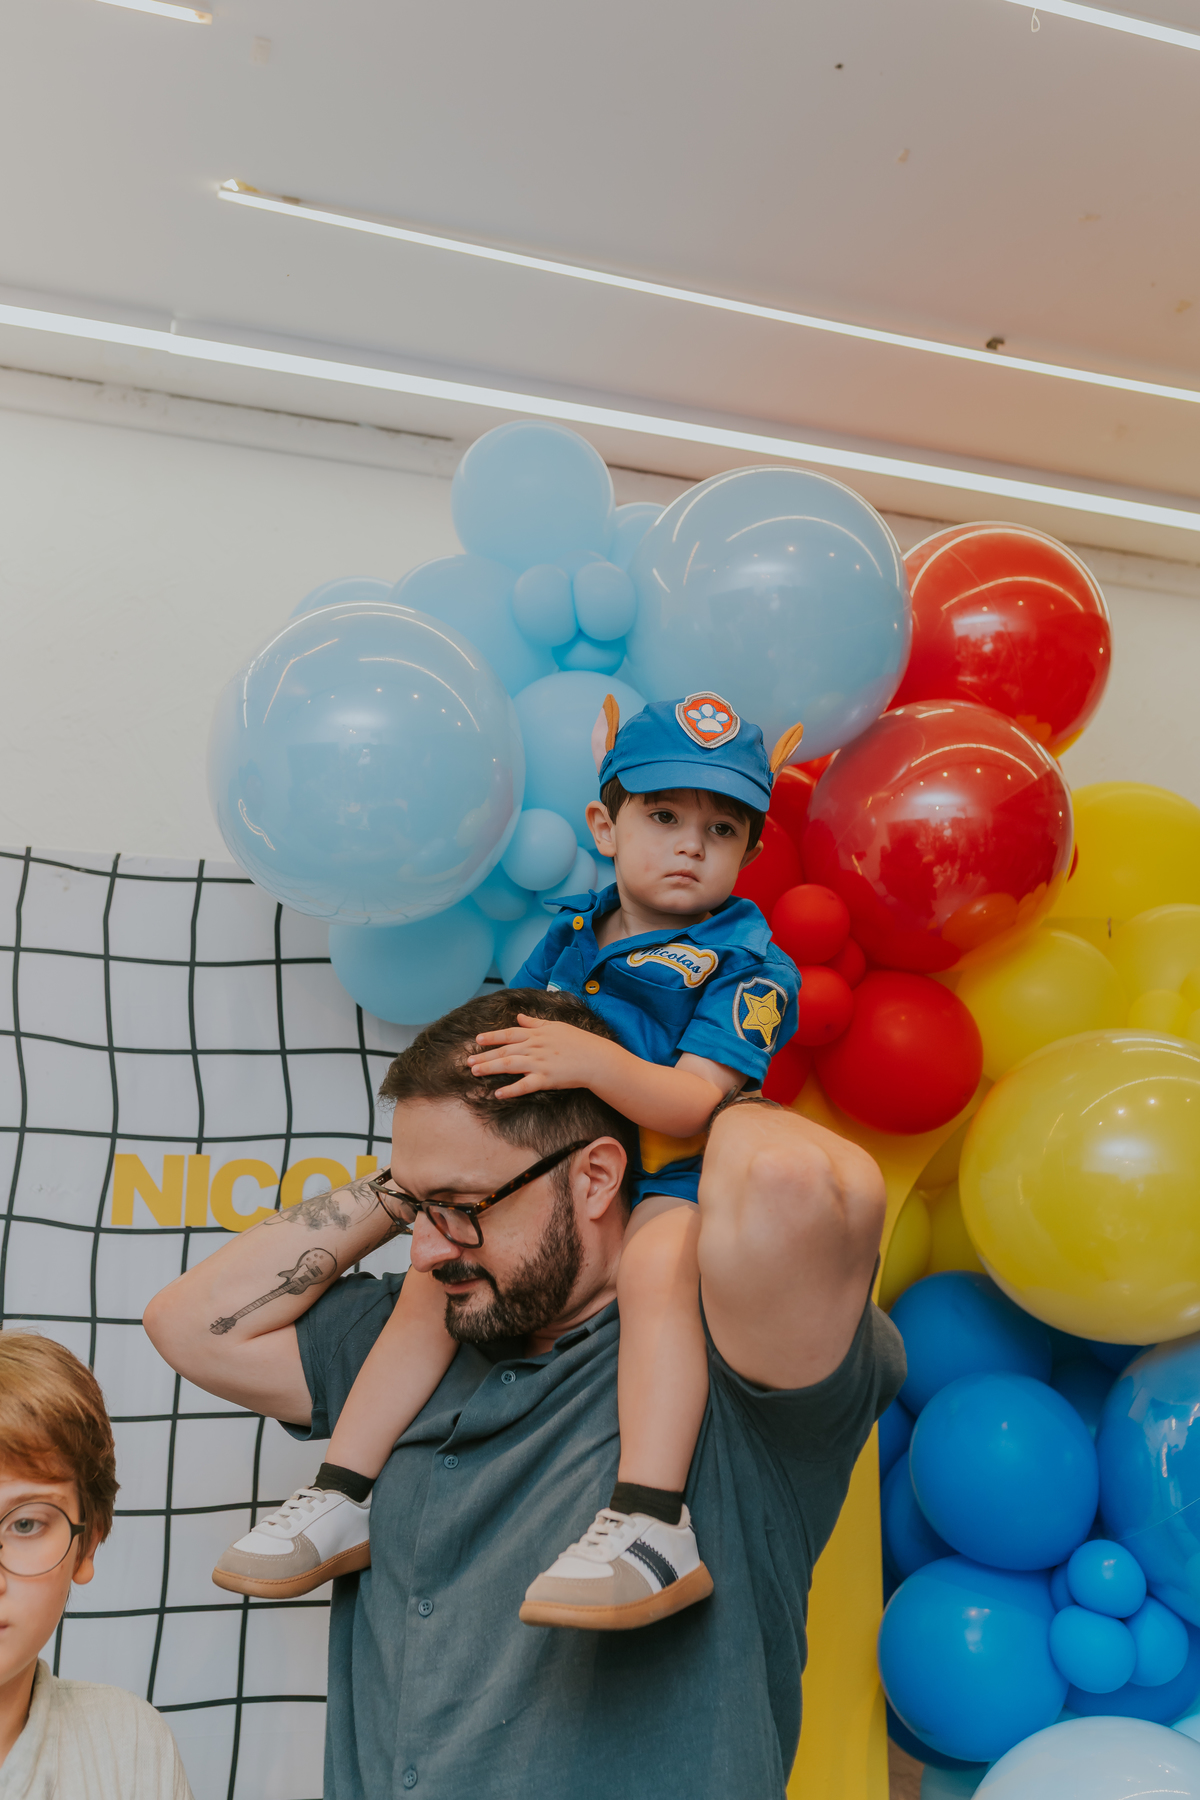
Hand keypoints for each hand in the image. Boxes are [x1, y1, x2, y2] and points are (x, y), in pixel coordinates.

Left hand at [467, 1015, 612, 1098]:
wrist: (596, 1058)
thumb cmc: (578, 1041)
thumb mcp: (556, 1026)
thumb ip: (535, 1022)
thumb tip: (519, 1017)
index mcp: (536, 1033)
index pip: (509, 1033)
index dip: (492, 1036)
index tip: (477, 1039)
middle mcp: (534, 1047)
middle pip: (504, 1050)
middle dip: (484, 1055)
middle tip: (467, 1061)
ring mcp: (539, 1063)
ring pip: (509, 1065)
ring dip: (490, 1068)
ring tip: (475, 1072)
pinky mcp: (545, 1079)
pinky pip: (524, 1085)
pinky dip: (510, 1090)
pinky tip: (497, 1093)